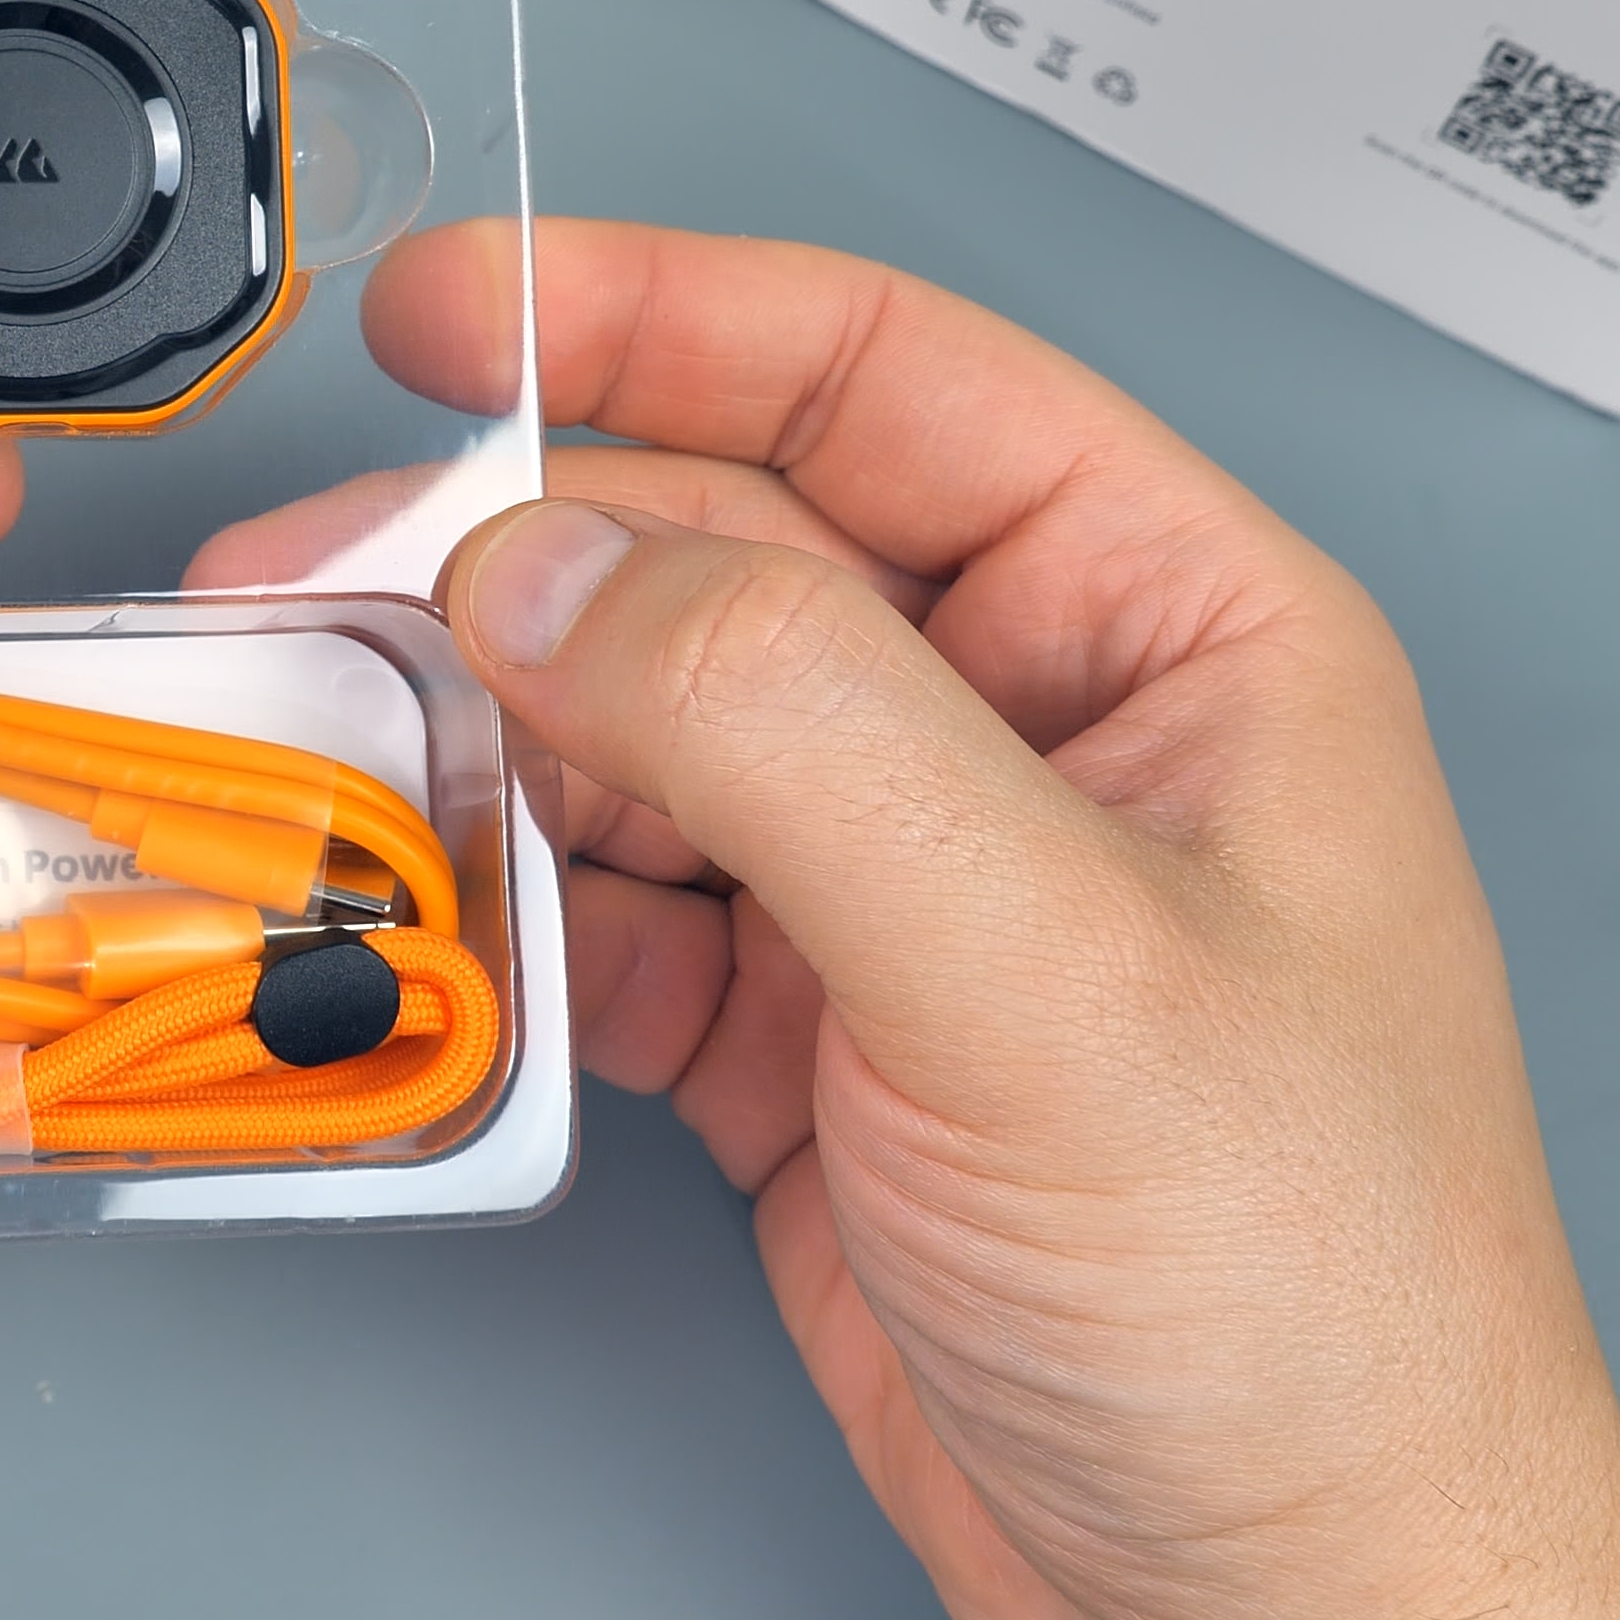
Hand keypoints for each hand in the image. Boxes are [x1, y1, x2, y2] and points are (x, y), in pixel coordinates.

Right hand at [402, 219, 1619, 1618]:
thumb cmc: (1309, 1311)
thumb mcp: (1052, 968)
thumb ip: (791, 729)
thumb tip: (550, 564)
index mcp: (1169, 632)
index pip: (885, 385)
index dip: (659, 314)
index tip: (454, 309)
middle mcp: (1032, 733)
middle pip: (716, 555)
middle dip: (507, 560)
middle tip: (309, 577)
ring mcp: (909, 889)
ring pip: (640, 735)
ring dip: (482, 745)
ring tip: (338, 761)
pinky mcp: (812, 1041)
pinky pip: (615, 916)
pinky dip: (510, 919)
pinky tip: (446, 932)